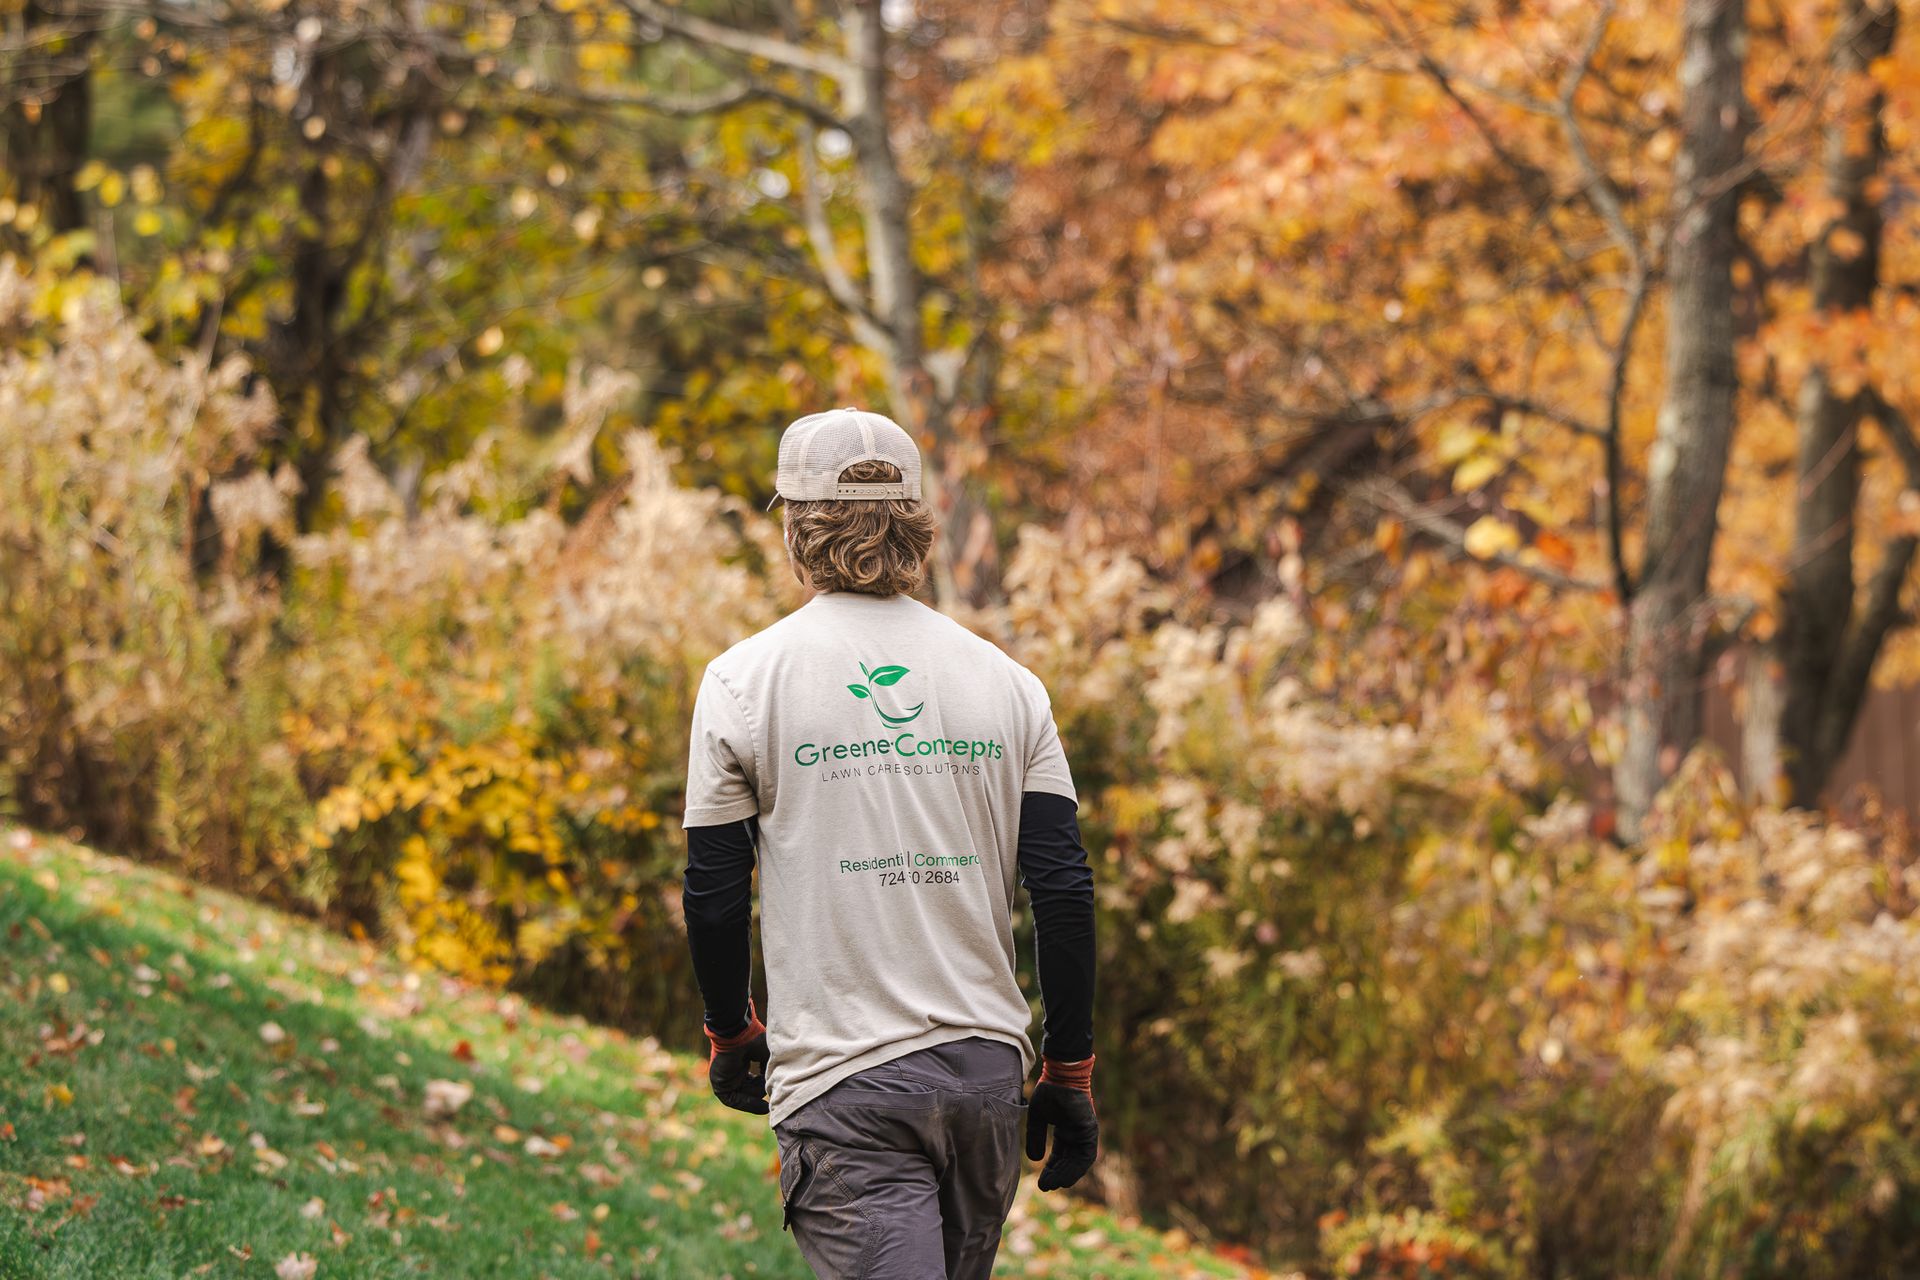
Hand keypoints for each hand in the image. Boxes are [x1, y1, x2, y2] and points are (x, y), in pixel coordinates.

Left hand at [704, 1000, 769, 1114]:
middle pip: (749, 1091)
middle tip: (775, 1093)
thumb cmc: (753, 1040)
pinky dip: (749, 1105)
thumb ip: (770, 1073)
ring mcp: (726, 1079)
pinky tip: (764, 1107)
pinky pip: (734, 1100)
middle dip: (762, 1091)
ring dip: (758, 1096)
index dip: (765, 1087)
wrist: (736, 1033)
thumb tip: (776, 1089)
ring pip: (744, 1096)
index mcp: (742, 1063)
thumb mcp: (767, 1057)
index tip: (777, 1092)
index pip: (754, 1082)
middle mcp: (734, 1072)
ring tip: (768, 1090)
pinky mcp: (720, 1085)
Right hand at [1025, 1055, 1096, 1190]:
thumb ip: (1036, 1138)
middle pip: (1069, 1161)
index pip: (1060, 1156)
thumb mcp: (1037, 1118)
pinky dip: (1077, 1167)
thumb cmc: (1049, 1092)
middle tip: (1046, 1187)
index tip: (1042, 1182)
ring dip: (1067, 1174)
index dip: (1051, 1169)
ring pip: (1079, 1161)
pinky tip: (1066, 1175)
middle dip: (1058, 1175)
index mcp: (1066, 1131)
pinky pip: (1086, 1154)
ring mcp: (1085, 1133)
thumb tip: (1035, 1160)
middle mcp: (1077, 1134)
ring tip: (1054, 1185)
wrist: (1060, 1075)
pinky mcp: (1090, 1130)